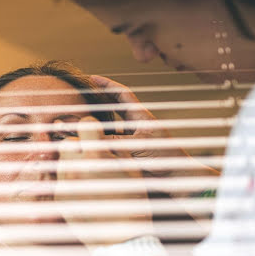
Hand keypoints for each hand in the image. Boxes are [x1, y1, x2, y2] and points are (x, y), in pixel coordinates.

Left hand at [55, 116, 152, 242]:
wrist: (121, 241)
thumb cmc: (133, 204)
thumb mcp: (132, 171)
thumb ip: (116, 149)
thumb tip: (104, 136)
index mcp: (96, 157)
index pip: (85, 125)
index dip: (93, 128)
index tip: (96, 136)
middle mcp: (76, 168)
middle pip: (67, 142)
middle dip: (79, 145)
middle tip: (92, 158)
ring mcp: (65, 184)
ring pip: (60, 161)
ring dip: (72, 163)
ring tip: (88, 176)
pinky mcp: (59, 200)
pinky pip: (59, 181)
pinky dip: (69, 182)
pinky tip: (84, 192)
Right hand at [90, 75, 219, 176]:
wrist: (176, 177)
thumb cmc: (165, 159)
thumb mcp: (139, 146)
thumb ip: (115, 142)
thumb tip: (91, 138)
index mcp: (141, 117)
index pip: (122, 94)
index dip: (107, 84)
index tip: (92, 78)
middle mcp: (135, 126)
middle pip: (113, 108)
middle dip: (97, 101)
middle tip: (80, 97)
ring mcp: (131, 140)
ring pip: (108, 128)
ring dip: (95, 125)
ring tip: (78, 122)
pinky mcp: (128, 154)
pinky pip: (109, 145)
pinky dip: (99, 143)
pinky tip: (87, 144)